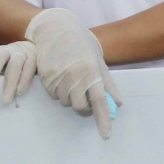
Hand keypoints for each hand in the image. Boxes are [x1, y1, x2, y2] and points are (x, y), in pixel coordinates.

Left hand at [0, 40, 36, 105]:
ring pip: (14, 65)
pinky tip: (19, 92)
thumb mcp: (6, 64)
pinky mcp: (37, 58)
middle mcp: (10, 49)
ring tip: (4, 100)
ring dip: (9, 83)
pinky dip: (23, 81)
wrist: (45, 49)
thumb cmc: (18, 63)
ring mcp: (24, 52)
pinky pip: (29, 69)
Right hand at [25, 7, 117, 137]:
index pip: (100, 102)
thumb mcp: (98, 61)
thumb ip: (108, 84)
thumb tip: (118, 103)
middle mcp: (75, 76)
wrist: (57, 29)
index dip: (103, 120)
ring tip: (71, 80)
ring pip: (65, 102)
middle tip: (85, 97)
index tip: (106, 134)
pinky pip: (52, 94)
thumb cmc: (81, 44)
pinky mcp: (45, 77)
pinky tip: (60, 76)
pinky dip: (58, 91)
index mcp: (92, 72)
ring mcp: (58, 77)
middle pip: (80, 107)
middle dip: (83, 106)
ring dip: (70, 97)